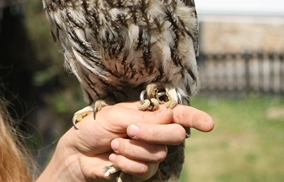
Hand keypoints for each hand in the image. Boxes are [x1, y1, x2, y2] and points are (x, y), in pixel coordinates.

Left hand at [36, 102, 213, 181]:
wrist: (76, 153)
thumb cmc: (93, 128)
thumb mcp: (115, 116)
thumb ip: (143, 118)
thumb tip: (170, 117)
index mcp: (148, 114)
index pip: (178, 114)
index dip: (195, 117)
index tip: (208, 124)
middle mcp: (153, 132)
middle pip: (174, 134)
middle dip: (154, 133)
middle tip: (130, 130)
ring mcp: (148, 151)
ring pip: (159, 153)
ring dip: (133, 149)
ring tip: (114, 146)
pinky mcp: (141, 170)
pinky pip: (146, 169)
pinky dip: (128, 163)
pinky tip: (113, 159)